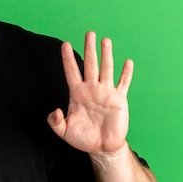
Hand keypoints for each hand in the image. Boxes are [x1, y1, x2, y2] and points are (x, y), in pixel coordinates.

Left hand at [47, 32, 132, 154]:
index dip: (67, 58)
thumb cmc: (82, 138)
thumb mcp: (64, 131)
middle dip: (89, 49)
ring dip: (106, 55)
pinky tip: (127, 62)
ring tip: (106, 40)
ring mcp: (106, 92)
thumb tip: (55, 111)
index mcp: (77, 93)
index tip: (65, 44)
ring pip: (106, 69)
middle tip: (89, 33)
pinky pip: (123, 84)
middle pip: (90, 64)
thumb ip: (55, 122)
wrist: (101, 147)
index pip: (71, 71)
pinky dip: (125, 74)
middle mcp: (91, 89)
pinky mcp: (119, 100)